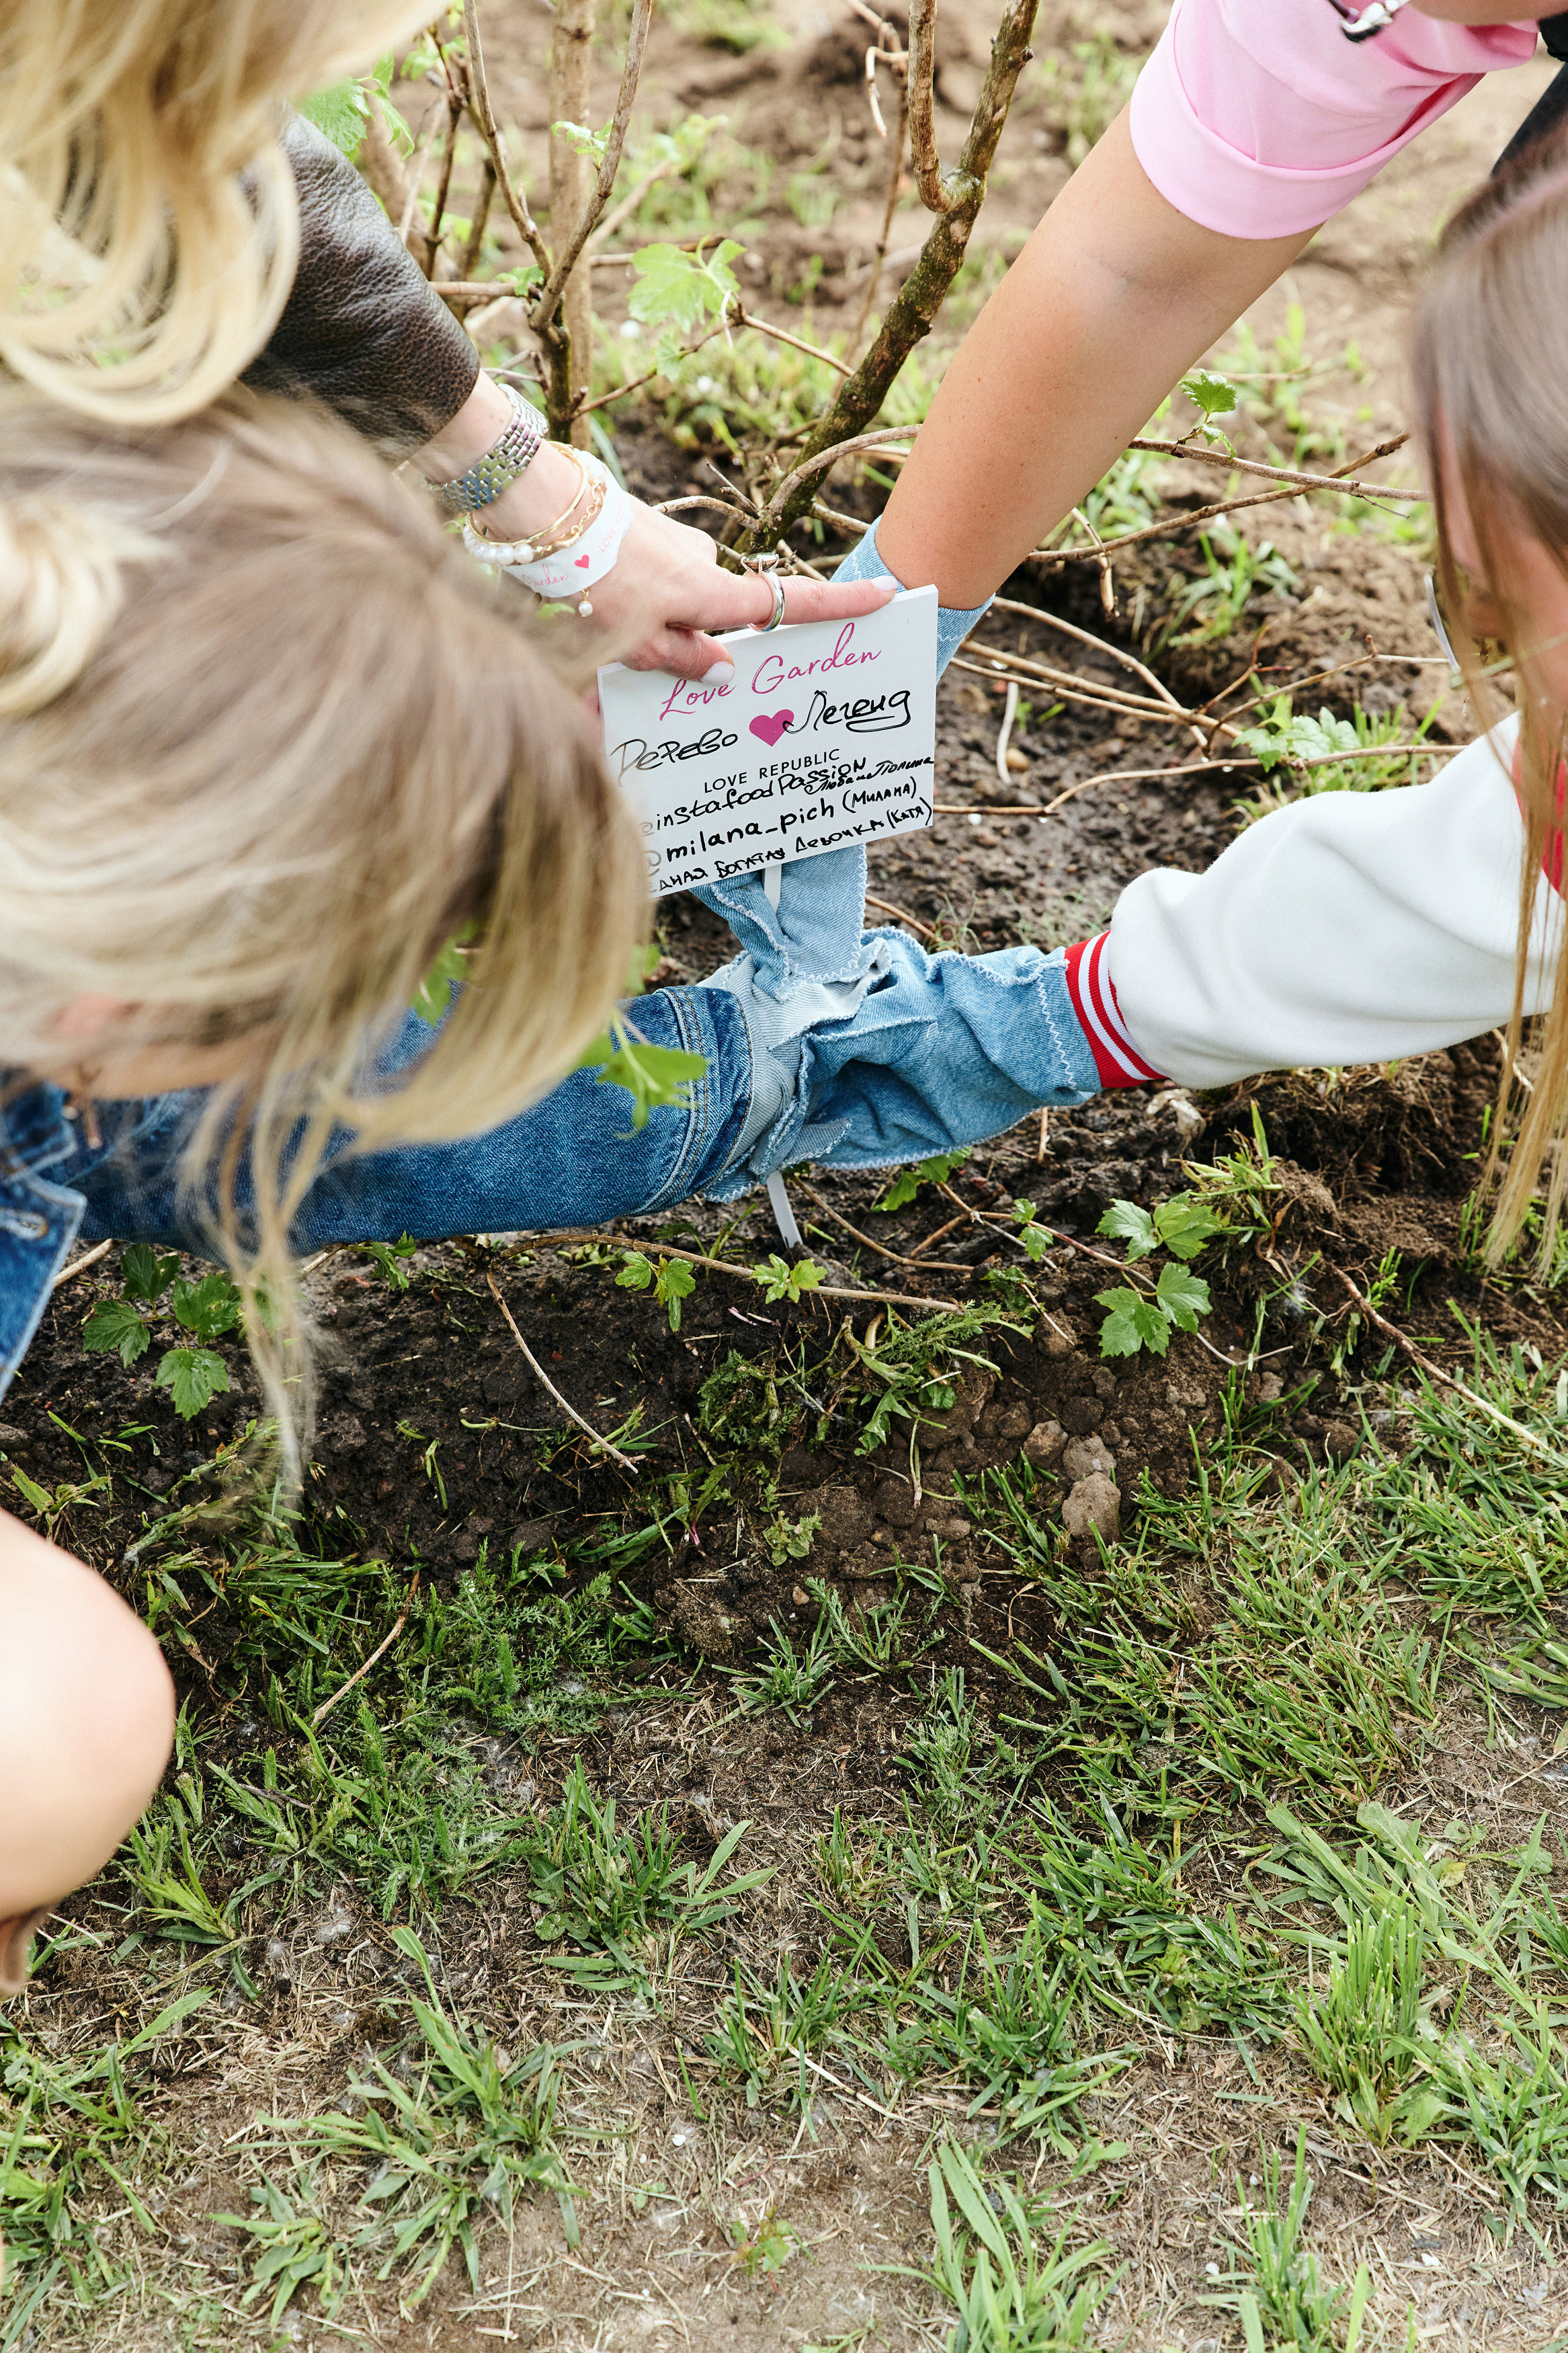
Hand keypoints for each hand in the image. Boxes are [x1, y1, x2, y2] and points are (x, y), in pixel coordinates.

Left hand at [562, 491, 896, 679]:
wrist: (540, 510)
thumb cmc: (589, 579)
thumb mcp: (634, 640)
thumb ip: (682, 659)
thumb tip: (726, 669)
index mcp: (709, 593)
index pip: (789, 602)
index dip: (840, 603)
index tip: (886, 594)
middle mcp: (701, 565)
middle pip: (712, 618)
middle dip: (679, 646)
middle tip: (625, 678)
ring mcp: (674, 546)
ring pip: (672, 605)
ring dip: (638, 631)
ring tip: (579, 665)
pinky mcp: (646, 534)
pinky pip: (644, 585)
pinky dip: (618, 609)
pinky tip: (577, 621)